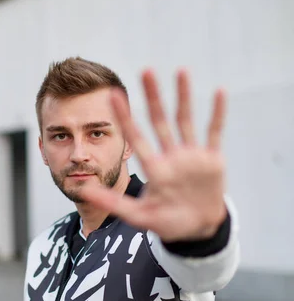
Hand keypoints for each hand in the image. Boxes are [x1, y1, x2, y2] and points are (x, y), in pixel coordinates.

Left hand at [79, 69, 226, 241]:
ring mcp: (191, 156)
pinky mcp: (211, 160)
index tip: (111, 94)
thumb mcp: (138, 216)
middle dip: (153, 97)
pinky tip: (219, 92)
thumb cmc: (167, 223)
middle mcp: (170, 156)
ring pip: (185, 120)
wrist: (197, 230)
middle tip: (146, 71)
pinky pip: (214, 132)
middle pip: (160, 121)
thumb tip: (82, 190)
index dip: (124, 117)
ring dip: (184, 96)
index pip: (136, 137)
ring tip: (181, 70)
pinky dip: (217, 113)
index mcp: (154, 168)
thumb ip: (112, 203)